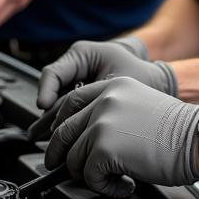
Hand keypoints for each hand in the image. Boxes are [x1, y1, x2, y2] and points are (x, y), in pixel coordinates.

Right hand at [30, 37, 176, 139]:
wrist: (155, 80)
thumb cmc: (141, 74)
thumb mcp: (118, 83)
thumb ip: (96, 98)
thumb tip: (75, 119)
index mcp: (82, 54)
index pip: (53, 73)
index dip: (45, 91)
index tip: (44, 106)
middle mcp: (74, 67)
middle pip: (52, 92)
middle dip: (49, 116)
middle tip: (44, 135)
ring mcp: (76, 82)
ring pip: (57, 105)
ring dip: (57, 124)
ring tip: (53, 144)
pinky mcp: (80, 97)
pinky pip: (68, 112)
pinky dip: (68, 126)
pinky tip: (67, 143)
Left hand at [43, 77, 198, 198]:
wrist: (198, 139)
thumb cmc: (178, 130)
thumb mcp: (139, 104)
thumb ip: (110, 112)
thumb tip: (85, 137)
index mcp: (113, 87)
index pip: (70, 102)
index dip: (60, 125)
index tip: (60, 142)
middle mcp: (104, 101)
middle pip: (63, 132)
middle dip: (60, 156)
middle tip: (69, 170)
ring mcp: (102, 124)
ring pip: (74, 159)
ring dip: (90, 176)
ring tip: (114, 178)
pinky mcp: (104, 149)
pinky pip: (89, 177)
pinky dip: (104, 188)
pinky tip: (124, 185)